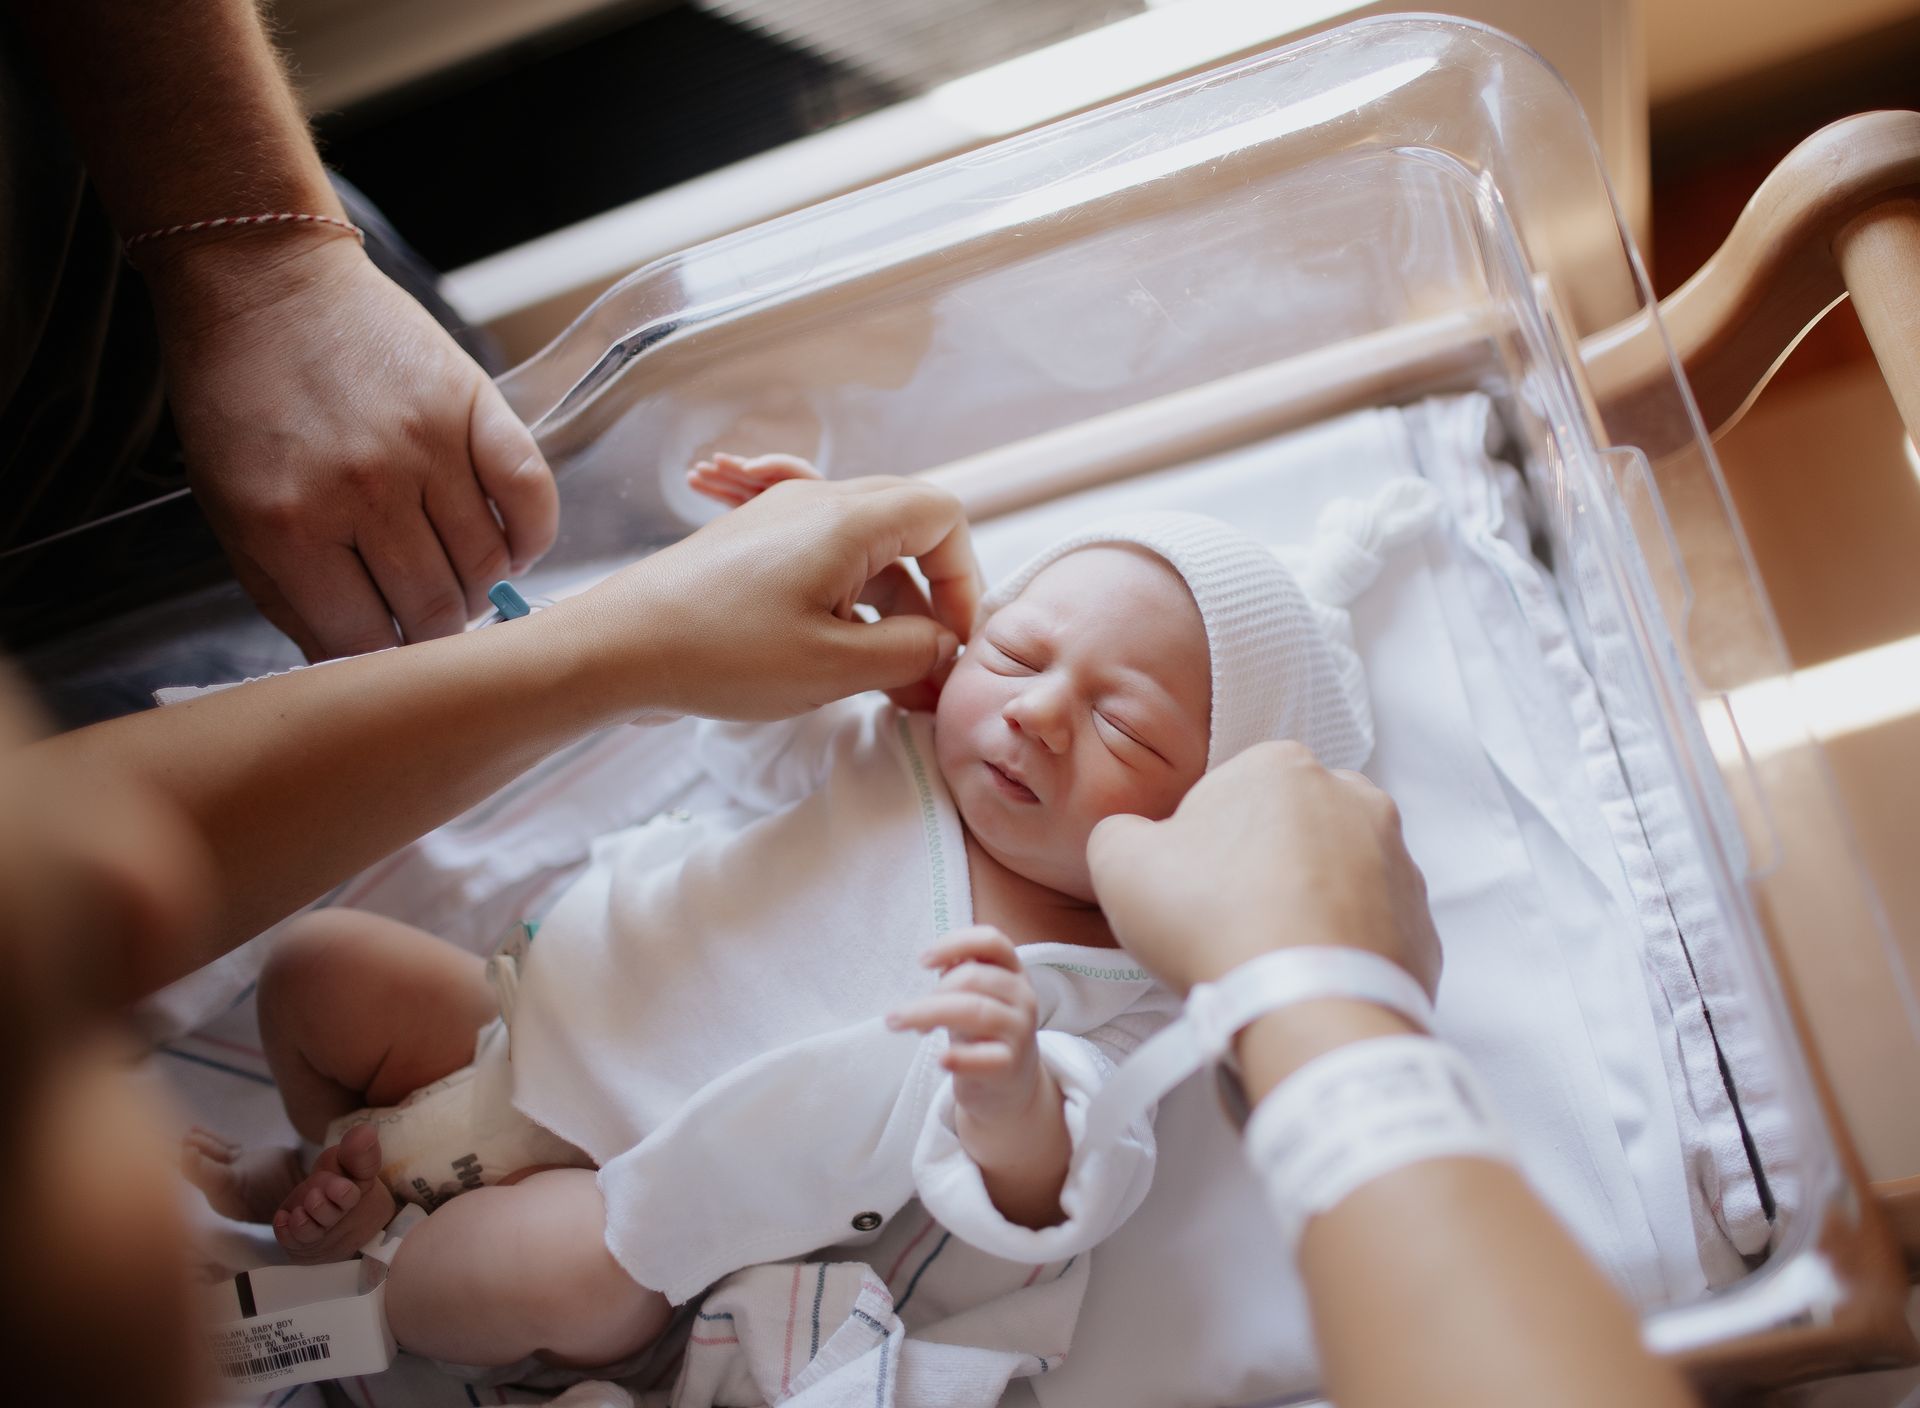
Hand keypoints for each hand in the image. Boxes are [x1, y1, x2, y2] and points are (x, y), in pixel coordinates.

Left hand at [148, 235, 558, 659]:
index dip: (382, 665)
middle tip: (427, 620)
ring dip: (480, 588)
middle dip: (434, 632)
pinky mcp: (475, 406)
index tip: (390, 657)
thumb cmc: (239, 400)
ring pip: (485, 565)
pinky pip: (531, 495)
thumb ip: (287, 595)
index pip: (364, 642)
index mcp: (289, 527)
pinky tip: (513, 549)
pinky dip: (532, 536)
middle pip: (435, 611)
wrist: (264, 284)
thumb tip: (349, 662)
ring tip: (461, 579)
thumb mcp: (229, 511)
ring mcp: (428, 448)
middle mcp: (365, 493)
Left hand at [689, 453, 954, 710]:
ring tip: (887, 687)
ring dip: (887, 615)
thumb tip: (944, 645)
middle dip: (929, 603)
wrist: (615, 646)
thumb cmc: (720, 652)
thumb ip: (908, 653)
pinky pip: (826, 567)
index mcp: (847, 518)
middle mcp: (818, 504)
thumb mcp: (833, 667)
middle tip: (928, 671)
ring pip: (867, 557)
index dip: (963, 580)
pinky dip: (847, 609)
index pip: (943, 517)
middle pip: (908, 534)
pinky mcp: (757, 549)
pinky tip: (841, 664)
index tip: (952, 642)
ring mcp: (784, 522)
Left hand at [887, 927, 1050, 1128]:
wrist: (1009, 1084)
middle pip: (973, 978)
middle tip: (899, 1013)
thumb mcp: (975, 996)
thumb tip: (934, 962)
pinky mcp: (1011, 1065)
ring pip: (974, 1011)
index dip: (956, 943)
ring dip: (926, 1015)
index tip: (922, 961)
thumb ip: (959, 974)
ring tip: (897, 1024)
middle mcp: (1023, 996)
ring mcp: (1020, 1030)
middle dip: (930, 992)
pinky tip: (941, 1058)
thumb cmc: (983, 1031)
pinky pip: (985, 1057)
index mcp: (1014, 971)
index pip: (993, 942)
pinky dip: (960, 1057)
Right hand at [1086, 741, 1440, 996]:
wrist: (1306, 1006)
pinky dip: (1343, 947)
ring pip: (1336, 875)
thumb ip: (1121, 832)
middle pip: (1288, 829)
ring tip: (1268, 957)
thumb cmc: (1210, 920)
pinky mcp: (1423, 923)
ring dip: (1305, 904)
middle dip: (1261, 866)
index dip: (1198, 844)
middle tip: (1225, 923)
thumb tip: (1138, 840)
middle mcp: (1354, 797)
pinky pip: (1371, 928)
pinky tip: (1309, 978)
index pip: (1228, 794)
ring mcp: (1398, 860)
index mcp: (1280, 765)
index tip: (1189, 889)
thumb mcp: (1119, 862)